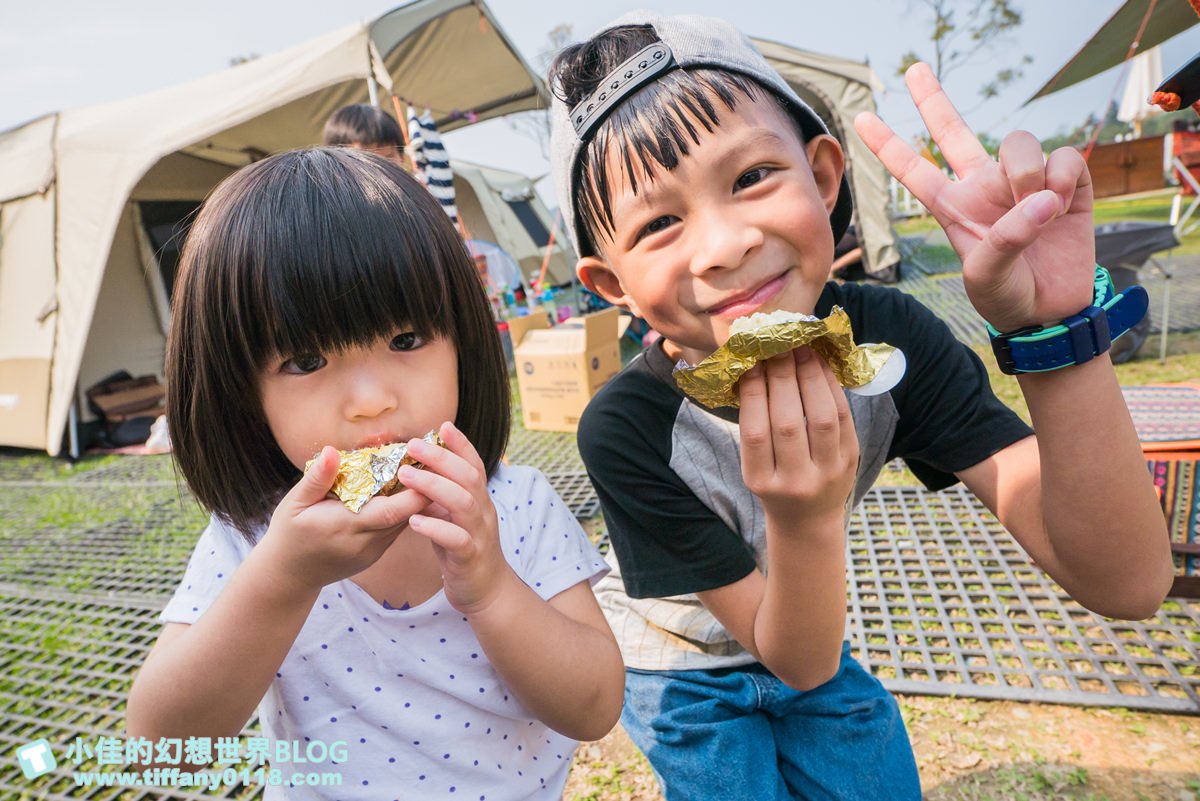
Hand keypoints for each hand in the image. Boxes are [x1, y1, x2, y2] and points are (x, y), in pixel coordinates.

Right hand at [259, 446, 431, 592]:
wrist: (288, 575)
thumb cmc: (289, 533)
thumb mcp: (295, 503)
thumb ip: (317, 478)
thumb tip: (332, 450)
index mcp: (345, 526)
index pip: (393, 511)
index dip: (415, 491)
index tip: (424, 464)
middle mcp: (365, 543)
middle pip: (407, 516)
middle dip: (423, 490)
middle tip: (432, 460)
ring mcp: (372, 552)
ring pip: (406, 522)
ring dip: (416, 499)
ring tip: (424, 470)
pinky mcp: (375, 554)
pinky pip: (396, 529)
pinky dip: (403, 510)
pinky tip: (407, 490)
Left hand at [395, 421, 511, 614]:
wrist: (487, 591)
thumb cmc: (464, 551)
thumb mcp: (453, 518)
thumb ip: (440, 498)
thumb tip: (415, 474)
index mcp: (479, 500)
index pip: (474, 465)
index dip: (461, 444)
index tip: (443, 425)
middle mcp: (483, 512)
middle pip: (468, 477)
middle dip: (441, 458)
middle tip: (412, 444)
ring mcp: (479, 534)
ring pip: (462, 503)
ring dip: (434, 486)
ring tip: (406, 476)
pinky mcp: (470, 558)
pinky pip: (455, 539)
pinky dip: (435, 527)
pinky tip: (414, 521)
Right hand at [738, 347, 858, 528]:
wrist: (808, 519)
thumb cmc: (774, 483)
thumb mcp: (755, 466)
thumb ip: (755, 427)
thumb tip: (754, 368)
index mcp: (760, 481)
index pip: (755, 432)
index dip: (754, 392)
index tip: (752, 360)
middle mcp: (794, 481)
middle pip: (788, 423)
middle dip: (782, 377)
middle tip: (778, 344)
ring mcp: (826, 473)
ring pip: (820, 418)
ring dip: (810, 377)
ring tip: (801, 349)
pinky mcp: (850, 461)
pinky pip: (843, 418)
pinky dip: (832, 388)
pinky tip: (822, 366)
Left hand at [854, 62, 1095, 332]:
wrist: (1050, 313)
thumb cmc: (1006, 297)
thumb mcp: (985, 278)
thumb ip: (1004, 239)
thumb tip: (1039, 199)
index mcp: (953, 207)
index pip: (914, 170)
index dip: (888, 145)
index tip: (860, 118)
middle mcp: (983, 186)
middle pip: (953, 131)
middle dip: (933, 99)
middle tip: (913, 70)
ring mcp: (1023, 181)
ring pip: (1019, 141)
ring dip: (1026, 171)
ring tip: (1036, 207)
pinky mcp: (1065, 183)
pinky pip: (1063, 156)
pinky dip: (1063, 175)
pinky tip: (1061, 200)